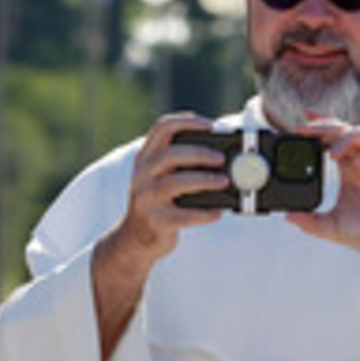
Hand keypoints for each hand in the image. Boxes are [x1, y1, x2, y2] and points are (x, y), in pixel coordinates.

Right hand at [106, 113, 230, 269]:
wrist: (135, 238)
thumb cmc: (156, 202)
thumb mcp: (157, 177)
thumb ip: (178, 163)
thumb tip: (220, 155)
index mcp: (145, 158)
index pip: (162, 128)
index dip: (186, 122)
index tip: (209, 126)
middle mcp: (142, 175)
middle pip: (170, 155)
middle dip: (199, 153)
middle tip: (221, 158)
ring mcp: (147, 198)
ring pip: (176, 183)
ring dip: (204, 180)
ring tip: (224, 181)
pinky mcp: (156, 221)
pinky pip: (185, 215)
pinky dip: (205, 213)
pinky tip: (218, 212)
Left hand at [287, 115, 359, 267]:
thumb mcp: (334, 227)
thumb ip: (311, 222)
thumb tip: (288, 216)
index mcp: (347, 170)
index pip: (331, 140)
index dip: (318, 128)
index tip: (298, 126)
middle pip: (344, 130)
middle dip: (324, 125)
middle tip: (304, 129)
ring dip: (345, 138)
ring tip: (331, 155)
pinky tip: (358, 162)